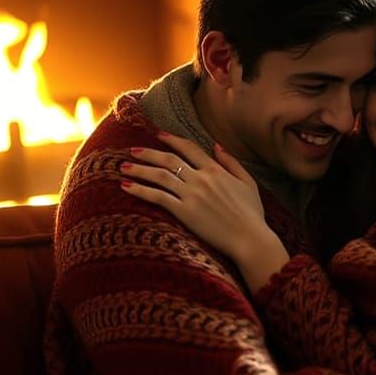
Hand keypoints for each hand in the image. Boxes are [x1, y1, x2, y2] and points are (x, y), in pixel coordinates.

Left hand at [119, 133, 287, 284]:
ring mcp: (192, 195)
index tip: (158, 135)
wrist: (251, 239)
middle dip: (148, 153)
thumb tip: (216, 145)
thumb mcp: (248, 183)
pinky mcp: (185, 212)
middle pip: (169, 159)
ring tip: (123, 167)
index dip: (171, 139)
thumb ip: (231, 162)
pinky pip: (157, 197)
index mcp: (216, 170)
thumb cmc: (252, 215)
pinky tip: (126, 186)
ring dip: (139, 169)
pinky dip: (140, 190)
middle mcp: (201, 179)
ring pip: (159, 176)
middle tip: (132, 150)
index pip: (189, 148)